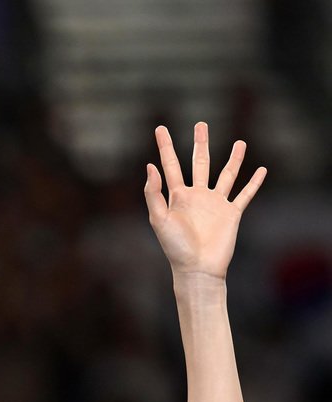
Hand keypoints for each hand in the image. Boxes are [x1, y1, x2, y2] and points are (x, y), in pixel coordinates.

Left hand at [144, 123, 265, 281]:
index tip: (160, 128)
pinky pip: (245, 194)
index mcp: (177, 196)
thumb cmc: (174, 247)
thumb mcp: (159, 219)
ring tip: (240, 142)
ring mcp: (215, 203)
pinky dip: (254, 183)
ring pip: (226, 174)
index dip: (165, 146)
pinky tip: (261, 171)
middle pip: (200, 162)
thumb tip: (150, 166)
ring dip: (233, 159)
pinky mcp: (231, 213)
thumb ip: (154, 193)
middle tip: (201, 124)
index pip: (170, 165)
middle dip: (201, 143)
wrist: (197, 268)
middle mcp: (197, 196)